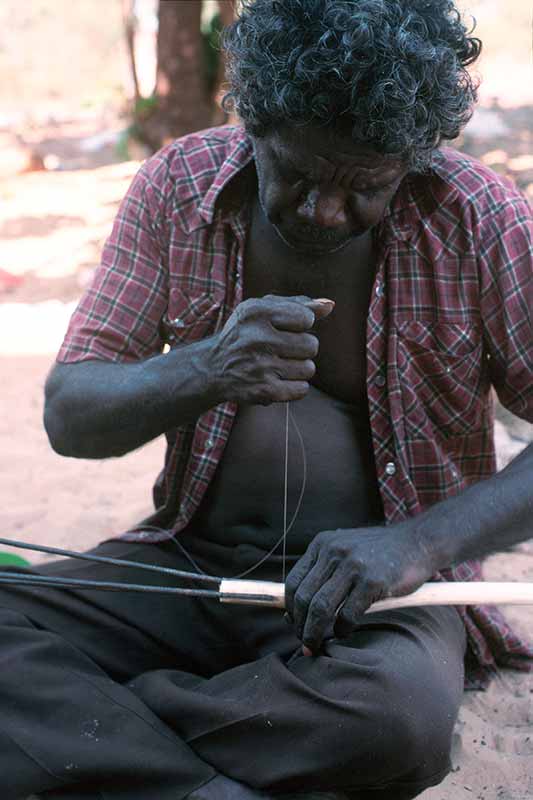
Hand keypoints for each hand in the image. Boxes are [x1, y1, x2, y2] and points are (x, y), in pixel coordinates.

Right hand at [212, 294, 333, 405]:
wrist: (212, 368)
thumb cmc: (245, 333)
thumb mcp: (263, 309)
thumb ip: (298, 304)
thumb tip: (329, 305)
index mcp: (257, 312)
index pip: (306, 318)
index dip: (302, 324)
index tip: (286, 328)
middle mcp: (257, 338)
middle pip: (311, 345)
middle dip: (302, 348)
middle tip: (282, 349)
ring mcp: (260, 367)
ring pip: (308, 369)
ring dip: (298, 368)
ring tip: (278, 365)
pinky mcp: (263, 391)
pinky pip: (302, 389)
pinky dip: (295, 386)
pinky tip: (279, 380)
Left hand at [285, 524, 434, 653]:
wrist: (417, 542)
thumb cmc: (380, 553)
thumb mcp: (345, 549)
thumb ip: (324, 570)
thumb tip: (300, 608)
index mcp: (322, 544)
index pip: (293, 581)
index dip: (290, 608)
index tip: (294, 624)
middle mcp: (333, 552)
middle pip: (304, 597)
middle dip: (300, 626)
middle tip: (305, 643)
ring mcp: (352, 566)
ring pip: (321, 608)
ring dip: (315, 632)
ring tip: (316, 646)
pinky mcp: (372, 581)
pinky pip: (347, 613)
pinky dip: (342, 629)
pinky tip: (345, 632)